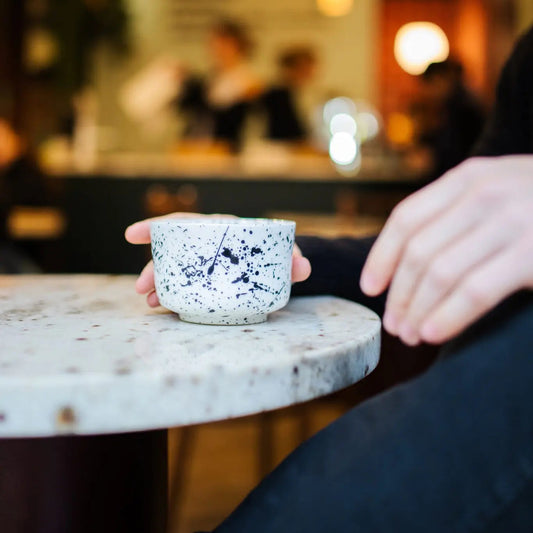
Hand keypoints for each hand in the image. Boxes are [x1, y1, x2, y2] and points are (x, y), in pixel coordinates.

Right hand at [125, 213, 311, 306]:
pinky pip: (187, 285)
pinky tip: (165, 308)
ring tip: (151, 303)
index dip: (157, 227)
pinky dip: (175, 296)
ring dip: (160, 285)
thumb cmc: (277, 254)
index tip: (132, 235)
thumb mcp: (285, 255)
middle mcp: (209, 245)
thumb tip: (303, 267)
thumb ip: (294, 259)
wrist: (280, 265)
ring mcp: (206, 264)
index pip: (186, 223)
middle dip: (153, 267)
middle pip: (174, 251)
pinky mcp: (208, 281)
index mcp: (221, 229)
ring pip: (177, 270)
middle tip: (142, 289)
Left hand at [360, 156, 532, 344]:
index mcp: (467, 178)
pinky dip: (448, 315)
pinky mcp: (532, 252)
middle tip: (392, 324)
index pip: (406, 220)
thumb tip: (404, 265)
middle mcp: (484, 193)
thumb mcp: (497, 194)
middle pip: (418, 251)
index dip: (381, 257)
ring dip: (417, 309)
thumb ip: (455, 216)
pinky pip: (475, 290)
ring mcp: (511, 220)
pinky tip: (433, 333)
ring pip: (439, 274)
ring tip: (409, 334)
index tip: (369, 288)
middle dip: (399, 294)